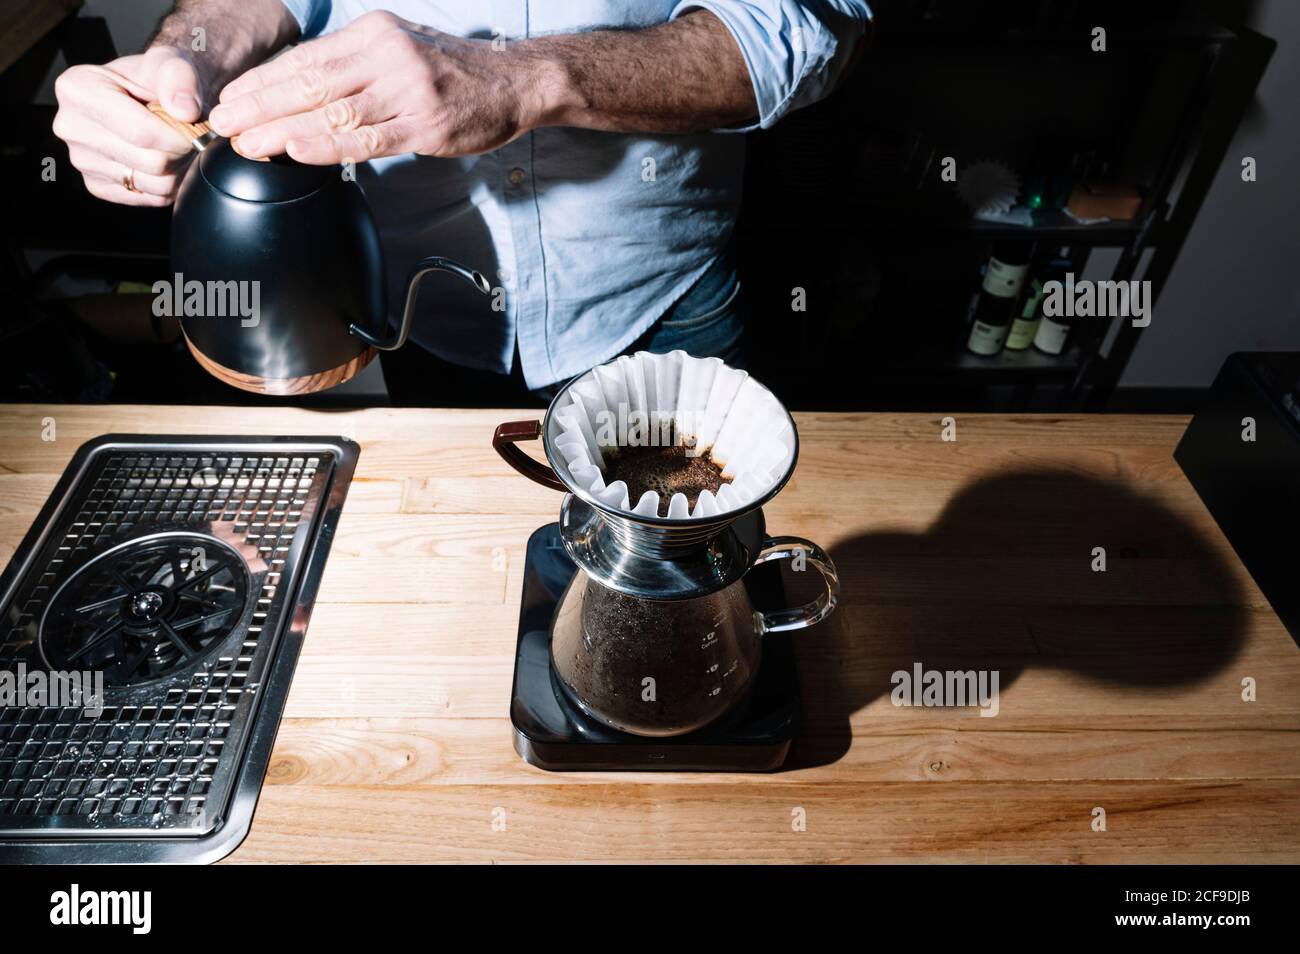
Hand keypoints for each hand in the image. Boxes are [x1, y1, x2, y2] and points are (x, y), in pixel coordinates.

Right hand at [52, 46, 205, 205]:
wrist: (147, 96)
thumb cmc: (155, 78)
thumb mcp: (169, 63)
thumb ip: (179, 77)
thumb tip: (185, 110)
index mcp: (77, 90)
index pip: (142, 132)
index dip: (180, 136)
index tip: (196, 128)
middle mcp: (71, 127)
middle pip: (151, 161)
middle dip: (182, 151)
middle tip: (189, 136)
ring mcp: (82, 161)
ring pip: (155, 183)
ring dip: (179, 168)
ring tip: (176, 145)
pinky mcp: (99, 186)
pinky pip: (151, 198)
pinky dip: (169, 184)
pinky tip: (165, 161)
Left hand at [208, 10, 549, 163]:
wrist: (513, 81)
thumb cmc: (452, 73)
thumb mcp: (399, 49)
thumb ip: (354, 66)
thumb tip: (299, 92)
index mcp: (373, 33)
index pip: (306, 58)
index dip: (262, 81)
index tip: (230, 100)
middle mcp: (387, 56)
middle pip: (310, 82)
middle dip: (260, 105)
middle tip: (224, 125)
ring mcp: (407, 91)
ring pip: (332, 111)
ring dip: (283, 129)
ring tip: (248, 144)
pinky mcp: (425, 125)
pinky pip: (367, 138)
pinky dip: (328, 144)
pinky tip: (298, 150)